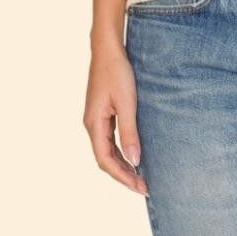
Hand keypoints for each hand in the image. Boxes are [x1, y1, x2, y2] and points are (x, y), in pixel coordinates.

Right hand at [83, 41, 149, 196]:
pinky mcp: (102, 112)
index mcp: (94, 124)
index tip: (140, 187)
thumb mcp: (127, 103)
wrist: (108, 49)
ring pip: (107, 150)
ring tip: (140, 176)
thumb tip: (135, 160)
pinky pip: (110, 139)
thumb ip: (129, 132)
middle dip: (124, 174)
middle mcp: (91, 125)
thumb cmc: (117, 72)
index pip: (105, 161)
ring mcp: (96, 119)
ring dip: (122, 164)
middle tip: (145, 186)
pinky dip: (120, 150)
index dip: (122, 176)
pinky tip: (132, 154)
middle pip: (105, 159)